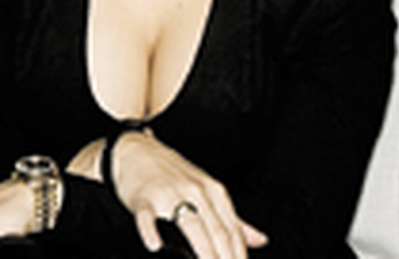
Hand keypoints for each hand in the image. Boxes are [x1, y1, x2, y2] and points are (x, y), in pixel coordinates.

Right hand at [107, 130, 267, 258]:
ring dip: (203, 251)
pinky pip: (148, 216)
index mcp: (214, 192)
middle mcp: (196, 192)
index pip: (232, 229)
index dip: (239, 253)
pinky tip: (156, 246)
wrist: (138, 151)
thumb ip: (234, 220)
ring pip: (191, 225)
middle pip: (216, 230)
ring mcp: (170, 194)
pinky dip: (151, 232)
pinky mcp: (145, 198)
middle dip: (225, 257)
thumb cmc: (173, 174)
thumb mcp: (208, 191)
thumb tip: (260, 240)